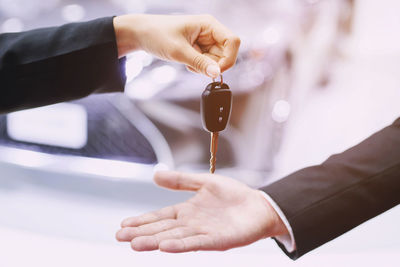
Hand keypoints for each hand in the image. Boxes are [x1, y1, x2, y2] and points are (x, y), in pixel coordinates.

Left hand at [113, 14, 240, 77]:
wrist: (141, 34)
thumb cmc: (157, 34)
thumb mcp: (178, 51)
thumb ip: (200, 63)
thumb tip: (217, 74)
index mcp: (209, 24)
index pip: (233, 41)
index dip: (229, 58)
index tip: (216, 71)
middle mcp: (210, 31)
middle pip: (226, 54)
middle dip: (212, 65)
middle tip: (194, 65)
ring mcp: (205, 40)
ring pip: (216, 61)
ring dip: (204, 67)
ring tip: (186, 61)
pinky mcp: (199, 48)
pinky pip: (207, 63)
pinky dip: (198, 67)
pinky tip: (186, 61)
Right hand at [116, 171, 287, 252]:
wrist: (258, 206)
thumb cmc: (233, 196)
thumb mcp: (204, 182)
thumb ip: (181, 180)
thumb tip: (155, 175)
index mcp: (186, 211)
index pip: (159, 216)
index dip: (142, 221)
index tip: (123, 225)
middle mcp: (191, 224)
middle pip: (162, 229)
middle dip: (141, 233)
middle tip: (120, 237)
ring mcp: (203, 233)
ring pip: (174, 237)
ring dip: (154, 241)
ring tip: (135, 244)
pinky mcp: (217, 240)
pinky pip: (196, 243)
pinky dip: (180, 245)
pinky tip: (165, 246)